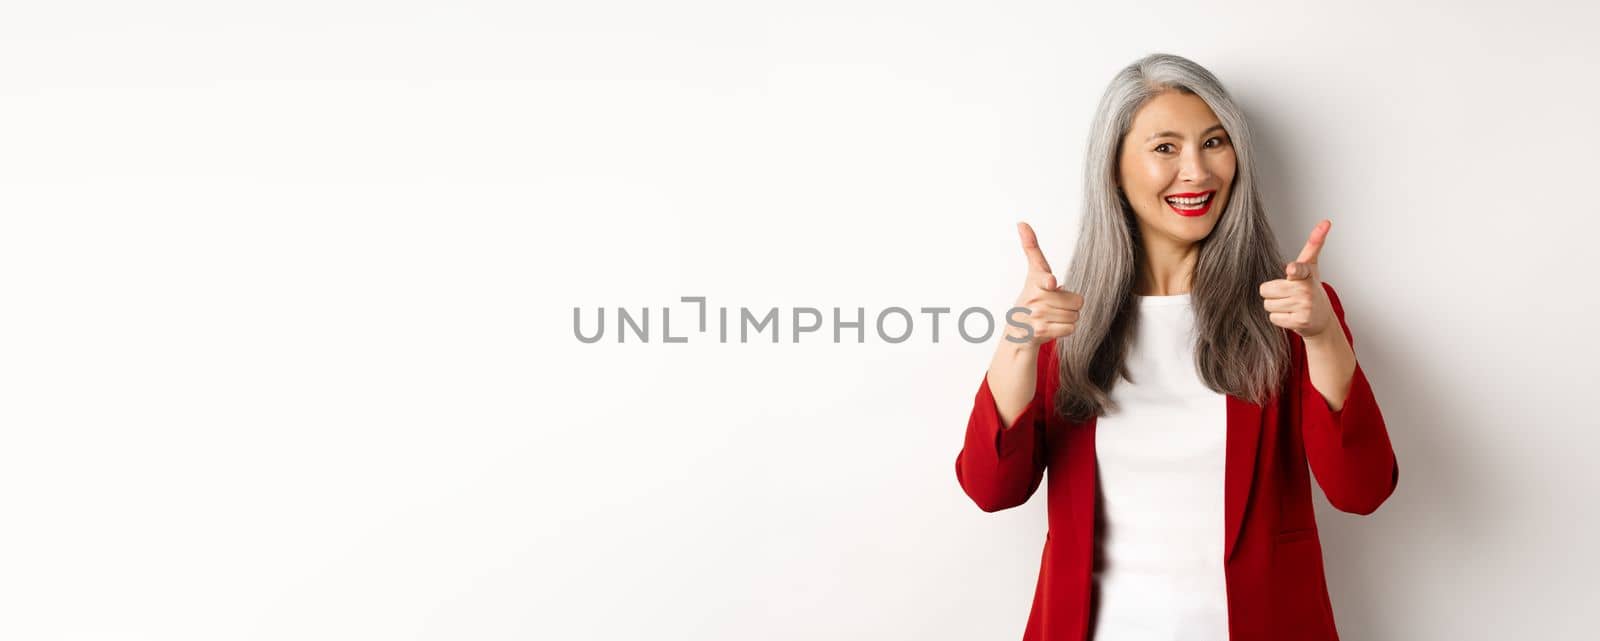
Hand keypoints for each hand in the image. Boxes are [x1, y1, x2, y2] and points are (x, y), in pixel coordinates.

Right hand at [1008, 222, 1083, 346]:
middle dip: (1070, 304)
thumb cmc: (1031, 298)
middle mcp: (1034, 299)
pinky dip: (1065, 329)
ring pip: (1075, 315)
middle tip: (1054, 306)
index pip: (1043, 278)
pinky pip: (1070, 328)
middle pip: (1076, 300)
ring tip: (1051, 316)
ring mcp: (1036, 316)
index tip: (1050, 282)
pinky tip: (1051, 327)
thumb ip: (1031, 249)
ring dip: (1067, 317)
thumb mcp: (1032, 272)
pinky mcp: (1040, 331)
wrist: (1017, 330)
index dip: (1048, 281)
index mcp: (1035, 282)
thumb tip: (1021, 222)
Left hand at [1259, 219, 1337, 339]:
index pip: (1298, 270)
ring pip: (1268, 304)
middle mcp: (1306, 290)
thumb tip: (1326, 221)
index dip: (1293, 270)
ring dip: (1276, 306)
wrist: (1321, 319)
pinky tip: (1292, 316)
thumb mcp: (1311, 266)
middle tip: (1288, 294)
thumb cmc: (1310, 288)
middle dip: (1273, 293)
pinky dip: (1279, 319)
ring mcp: (1304, 307)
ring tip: (1291, 305)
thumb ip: (1314, 244)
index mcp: (1307, 274)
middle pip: (1266, 289)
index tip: (1291, 269)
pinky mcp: (1300, 322)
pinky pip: (1273, 318)